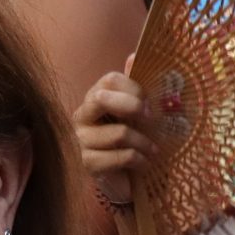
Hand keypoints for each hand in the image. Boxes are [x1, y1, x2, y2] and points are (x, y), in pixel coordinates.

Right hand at [72, 64, 152, 212]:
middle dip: (132, 107)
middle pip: (101, 99)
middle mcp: (82, 116)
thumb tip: (134, 55)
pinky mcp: (87, 163)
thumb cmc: (132, 141)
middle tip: (150, 120)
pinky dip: (138, 160)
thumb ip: (135, 86)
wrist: (126, 179)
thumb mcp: (137, 112)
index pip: (110, 80)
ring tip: (152, 150)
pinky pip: (119, 156)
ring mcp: (81, 140)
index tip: (149, 103)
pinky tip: (143, 163)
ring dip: (143, 142)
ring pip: (118, 133)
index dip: (134, 88)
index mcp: (94, 98)